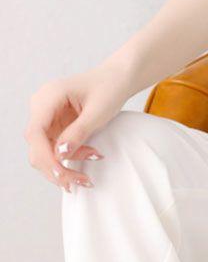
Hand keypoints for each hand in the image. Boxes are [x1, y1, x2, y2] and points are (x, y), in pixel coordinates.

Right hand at [25, 61, 131, 191]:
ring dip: (63, 165)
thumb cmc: (110, 88)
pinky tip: (88, 157)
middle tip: (79, 182)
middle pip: (37, 145)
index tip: (61, 173)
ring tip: (85, 177)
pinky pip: (55, 146)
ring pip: (44, 150)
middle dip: (55, 167)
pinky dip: (70, 156)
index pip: (35, 132)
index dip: (45, 156)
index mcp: (49, 97)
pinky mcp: (54, 124)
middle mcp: (41, 107)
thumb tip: (60, 154)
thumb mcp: (98, 111)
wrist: (118, 78)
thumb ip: (78, 132)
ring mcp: (47, 116)